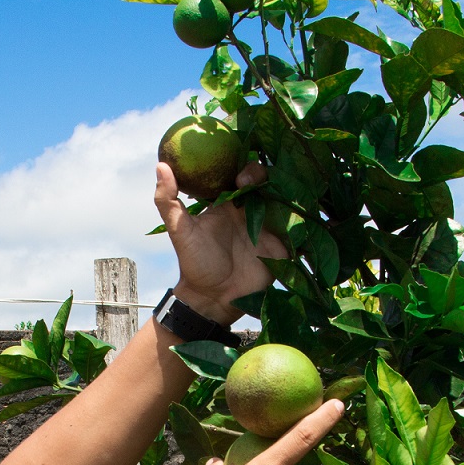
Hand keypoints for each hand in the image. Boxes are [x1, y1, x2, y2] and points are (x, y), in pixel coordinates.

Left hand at [154, 161, 287, 325]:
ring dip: (285, 191)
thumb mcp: (179, 230)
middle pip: (266, 182)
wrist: (214, 298)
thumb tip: (161, 166)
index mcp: (228, 203)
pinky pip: (297, 226)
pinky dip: (302, 217)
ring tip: (279, 193)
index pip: (240, 174)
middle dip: (264, 176)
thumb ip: (167, 200)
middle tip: (254, 183)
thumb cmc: (195, 263)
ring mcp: (268, 226)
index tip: (240, 175)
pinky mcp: (283, 244)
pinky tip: (302, 208)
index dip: (244, 167)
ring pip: (284, 198)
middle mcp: (250, 210)